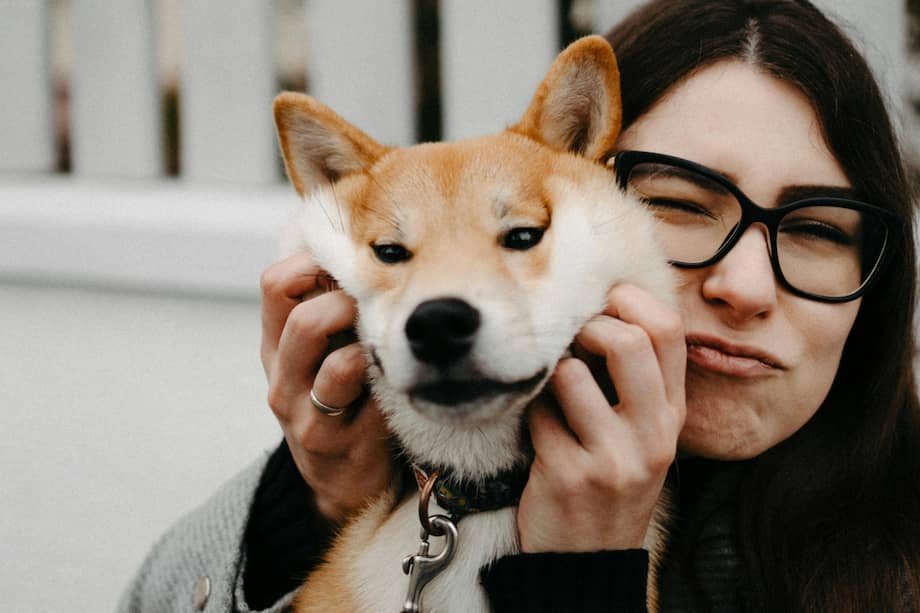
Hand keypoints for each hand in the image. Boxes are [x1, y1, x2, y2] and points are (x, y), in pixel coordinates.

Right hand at [260, 253, 393, 523]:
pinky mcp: (341, 446)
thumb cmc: (338, 398)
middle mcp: (283, 378)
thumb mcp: (320, 352)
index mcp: (276, 344)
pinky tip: (405, 381)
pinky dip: (392, 387)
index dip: (313, 261)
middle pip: (304, 322)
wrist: (340, 478)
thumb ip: (328, 306)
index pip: (275, 283)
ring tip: (391, 344)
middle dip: (350, 305)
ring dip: (373, 349)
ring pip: (339, 368)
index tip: (350, 262)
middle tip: (379, 306)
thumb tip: (367, 247)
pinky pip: (374, 406)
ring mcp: (308, 416)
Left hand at [517, 284, 685, 551]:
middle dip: (587, 326)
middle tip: (571, 339)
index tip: (602, 304)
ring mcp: (613, 457)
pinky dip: (530, 412)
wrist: (590, 558)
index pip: (669, 329)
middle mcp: (652, 433)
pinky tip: (538, 432)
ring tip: (553, 392)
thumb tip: (602, 306)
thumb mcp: (642, 433)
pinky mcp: (569, 474)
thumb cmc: (611, 480)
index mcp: (672, 413)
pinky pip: (537, 413)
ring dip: (550, 372)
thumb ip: (636, 379)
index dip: (629, 300)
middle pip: (627, 342)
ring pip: (570, 374)